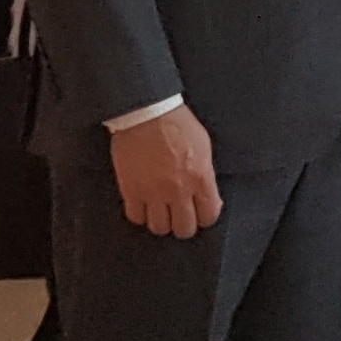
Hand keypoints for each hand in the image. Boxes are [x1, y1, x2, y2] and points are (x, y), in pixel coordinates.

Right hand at [111, 106, 222, 236]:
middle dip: (184, 225)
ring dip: (161, 221)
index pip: (209, 215)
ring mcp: (153, 192)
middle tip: (180, 216)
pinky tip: (144, 205)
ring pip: (159, 228)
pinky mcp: (131, 190)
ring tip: (161, 212)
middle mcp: (178, 190)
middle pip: (184, 228)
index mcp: (200, 178)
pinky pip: (136, 217)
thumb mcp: (203, 146)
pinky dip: (140, 214)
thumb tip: (208, 196)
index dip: (205, 217)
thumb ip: (206, 175)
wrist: (146, 112)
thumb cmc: (176, 123)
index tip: (200, 213)